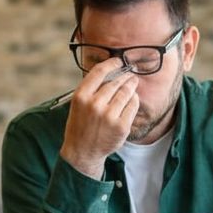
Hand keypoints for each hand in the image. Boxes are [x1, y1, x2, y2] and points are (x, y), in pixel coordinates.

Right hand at [59, 58, 139, 179]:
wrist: (82, 151)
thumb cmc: (80, 125)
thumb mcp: (78, 104)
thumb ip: (91, 89)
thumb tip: (111, 72)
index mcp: (81, 96)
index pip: (99, 72)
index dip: (112, 63)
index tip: (118, 61)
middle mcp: (95, 105)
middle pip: (115, 83)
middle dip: (125, 76)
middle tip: (130, 74)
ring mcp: (109, 116)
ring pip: (126, 93)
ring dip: (131, 86)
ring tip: (133, 83)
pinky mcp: (121, 126)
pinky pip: (132, 106)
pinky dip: (134, 100)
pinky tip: (133, 98)